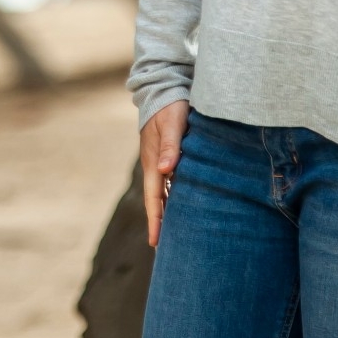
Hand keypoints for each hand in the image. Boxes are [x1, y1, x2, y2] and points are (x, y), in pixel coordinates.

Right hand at [139, 101, 188, 247]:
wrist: (164, 87)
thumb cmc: (171, 105)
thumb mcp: (173, 122)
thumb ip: (171, 146)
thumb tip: (166, 170)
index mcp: (154, 161)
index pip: (153, 198)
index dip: (155, 220)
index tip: (156, 244)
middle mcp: (155, 165)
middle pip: (157, 200)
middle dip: (160, 223)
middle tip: (166, 250)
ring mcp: (160, 161)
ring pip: (164, 193)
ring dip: (167, 211)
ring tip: (176, 234)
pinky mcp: (168, 155)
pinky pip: (170, 182)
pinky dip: (174, 196)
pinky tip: (183, 205)